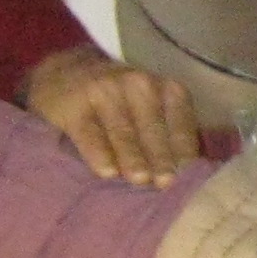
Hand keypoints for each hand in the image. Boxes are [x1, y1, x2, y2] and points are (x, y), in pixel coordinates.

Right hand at [23, 46, 201, 186]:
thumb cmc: (122, 103)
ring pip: (122, 131)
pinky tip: (106, 172)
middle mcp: (139, 85)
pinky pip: (89, 133)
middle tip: (167, 183)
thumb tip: (187, 177)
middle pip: (153, 129)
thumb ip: (168, 134)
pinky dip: (99, 153)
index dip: (184, 151)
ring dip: (133, 157)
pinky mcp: (75, 104)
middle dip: (161, 157)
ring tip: (140, 179)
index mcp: (166, 89)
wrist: (67, 74)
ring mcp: (105, 92)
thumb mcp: (151, 107)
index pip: (180, 124)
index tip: (189, 178)